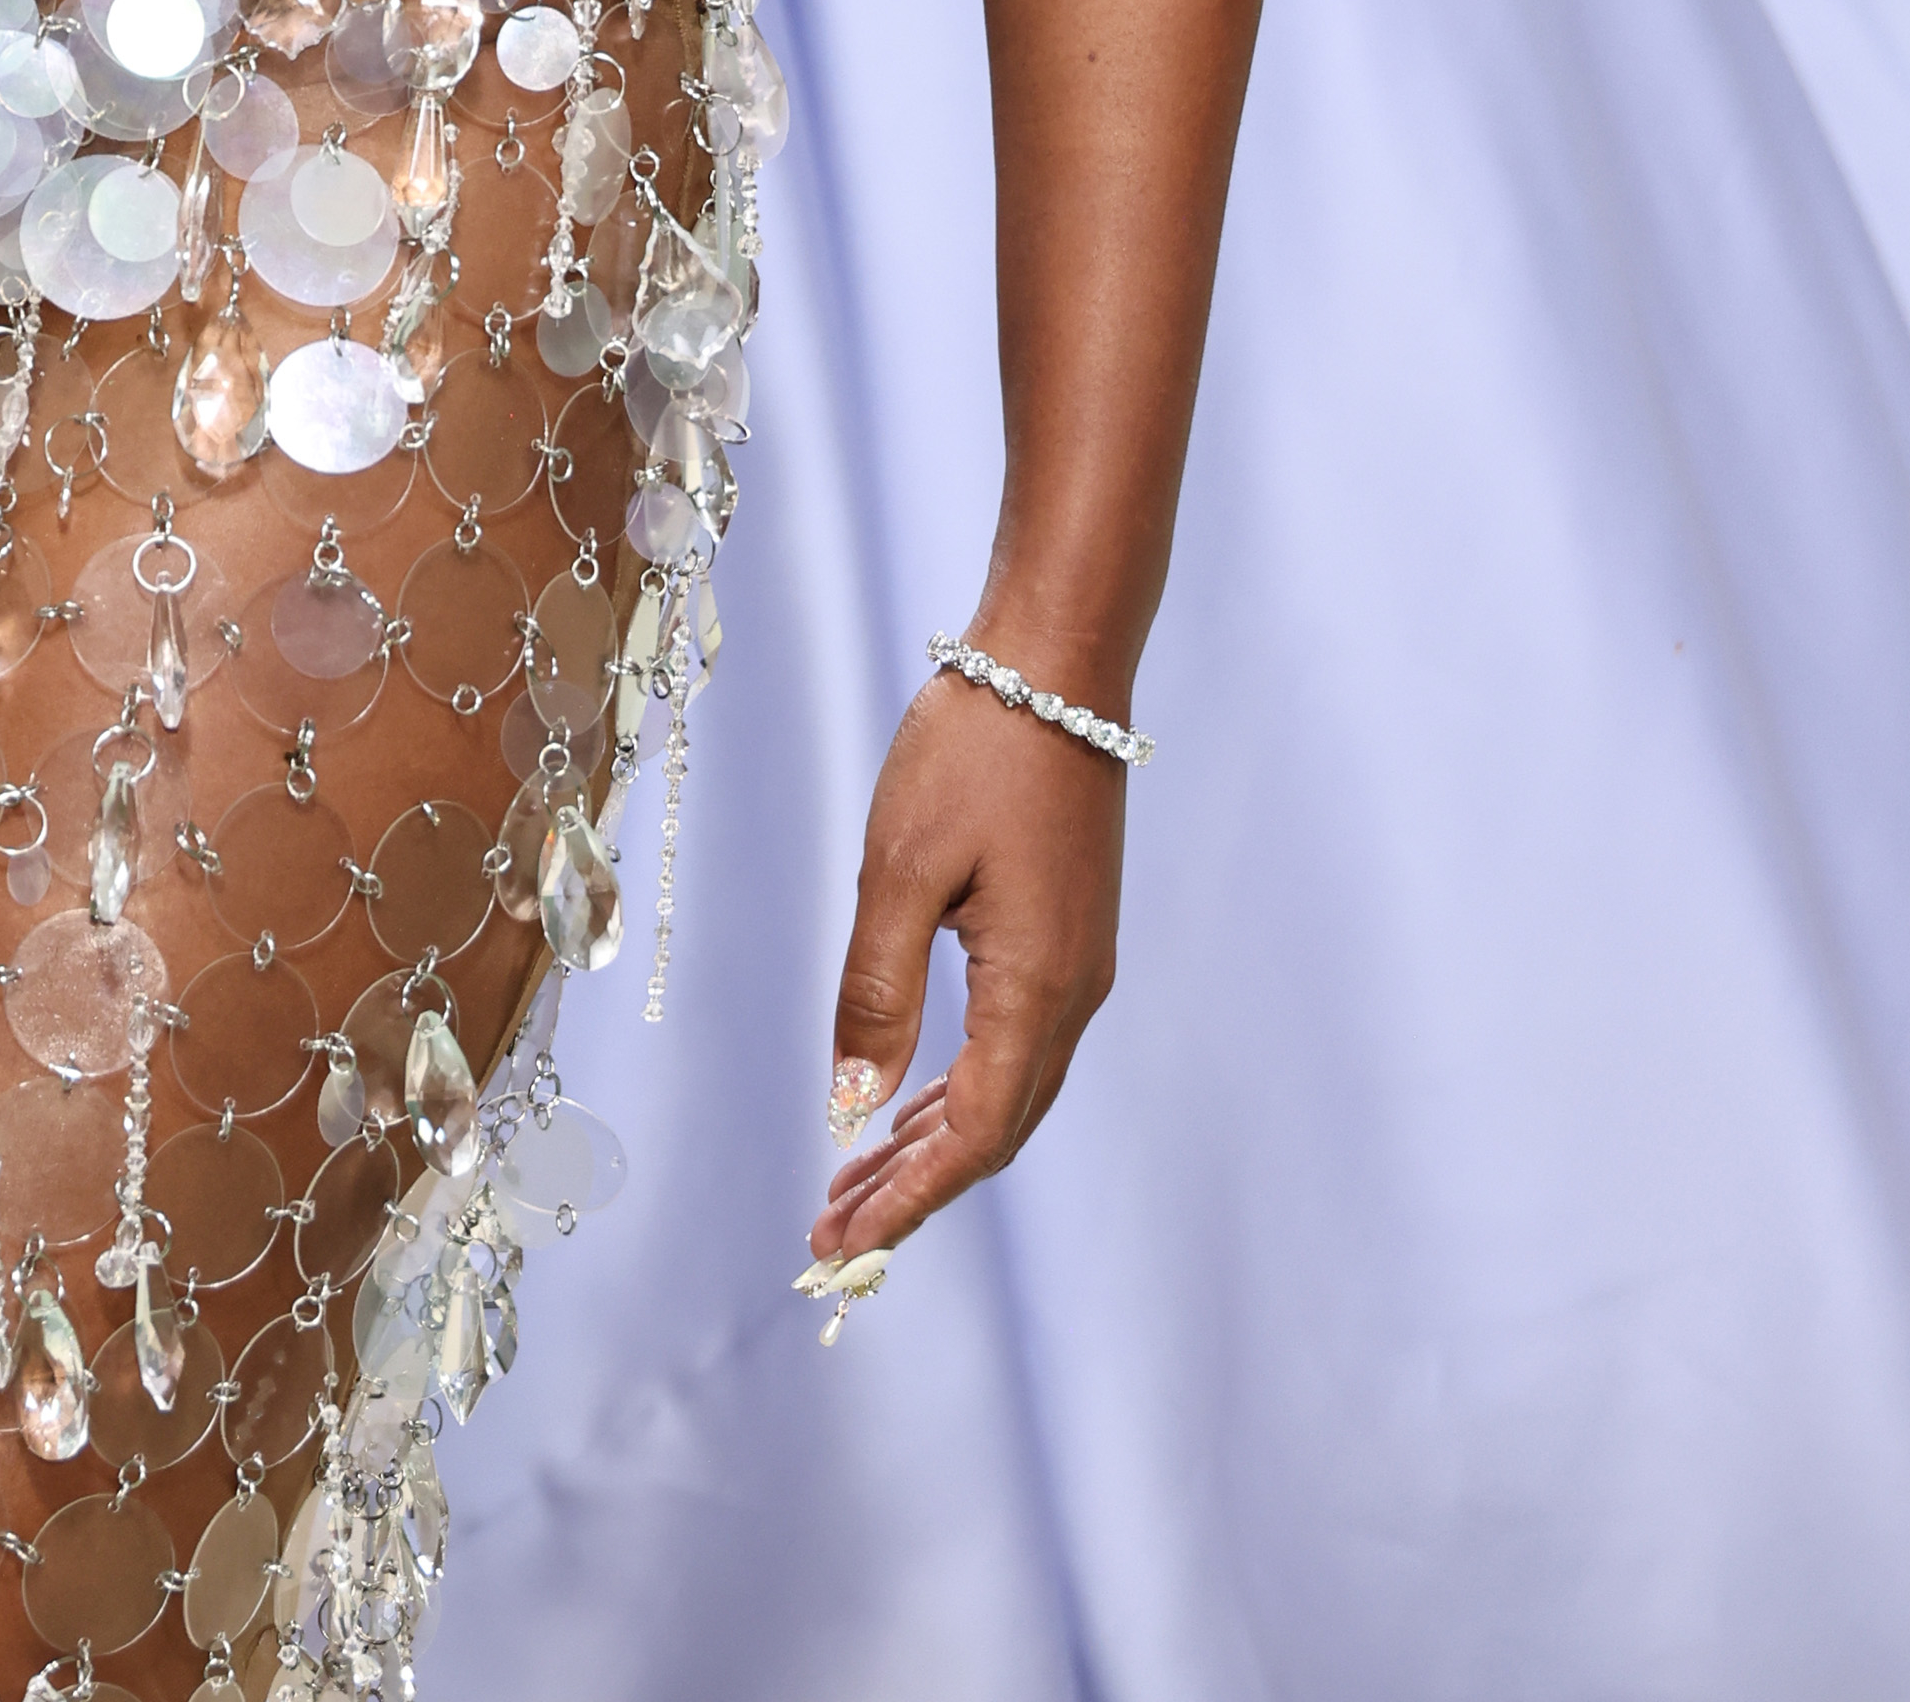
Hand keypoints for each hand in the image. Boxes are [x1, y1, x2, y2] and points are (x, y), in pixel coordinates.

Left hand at [808, 665, 1124, 1265]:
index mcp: (1037, 989)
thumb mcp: (902, 867)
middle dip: (914, 1191)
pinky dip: (960, 1090)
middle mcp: (1073, 993)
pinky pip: (1016, 1047)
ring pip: (1008, 1093)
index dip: (908, 1202)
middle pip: (996, 1131)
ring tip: (856, 1184)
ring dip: (933, 1145)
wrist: (1057, 660)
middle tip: (831, 1234)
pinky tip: (912, 1099)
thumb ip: (878, 990)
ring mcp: (1078, 965)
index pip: (974, 1138)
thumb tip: (852, 1106)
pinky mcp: (1067, 934)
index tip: (841, 1249)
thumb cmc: (975, 748)